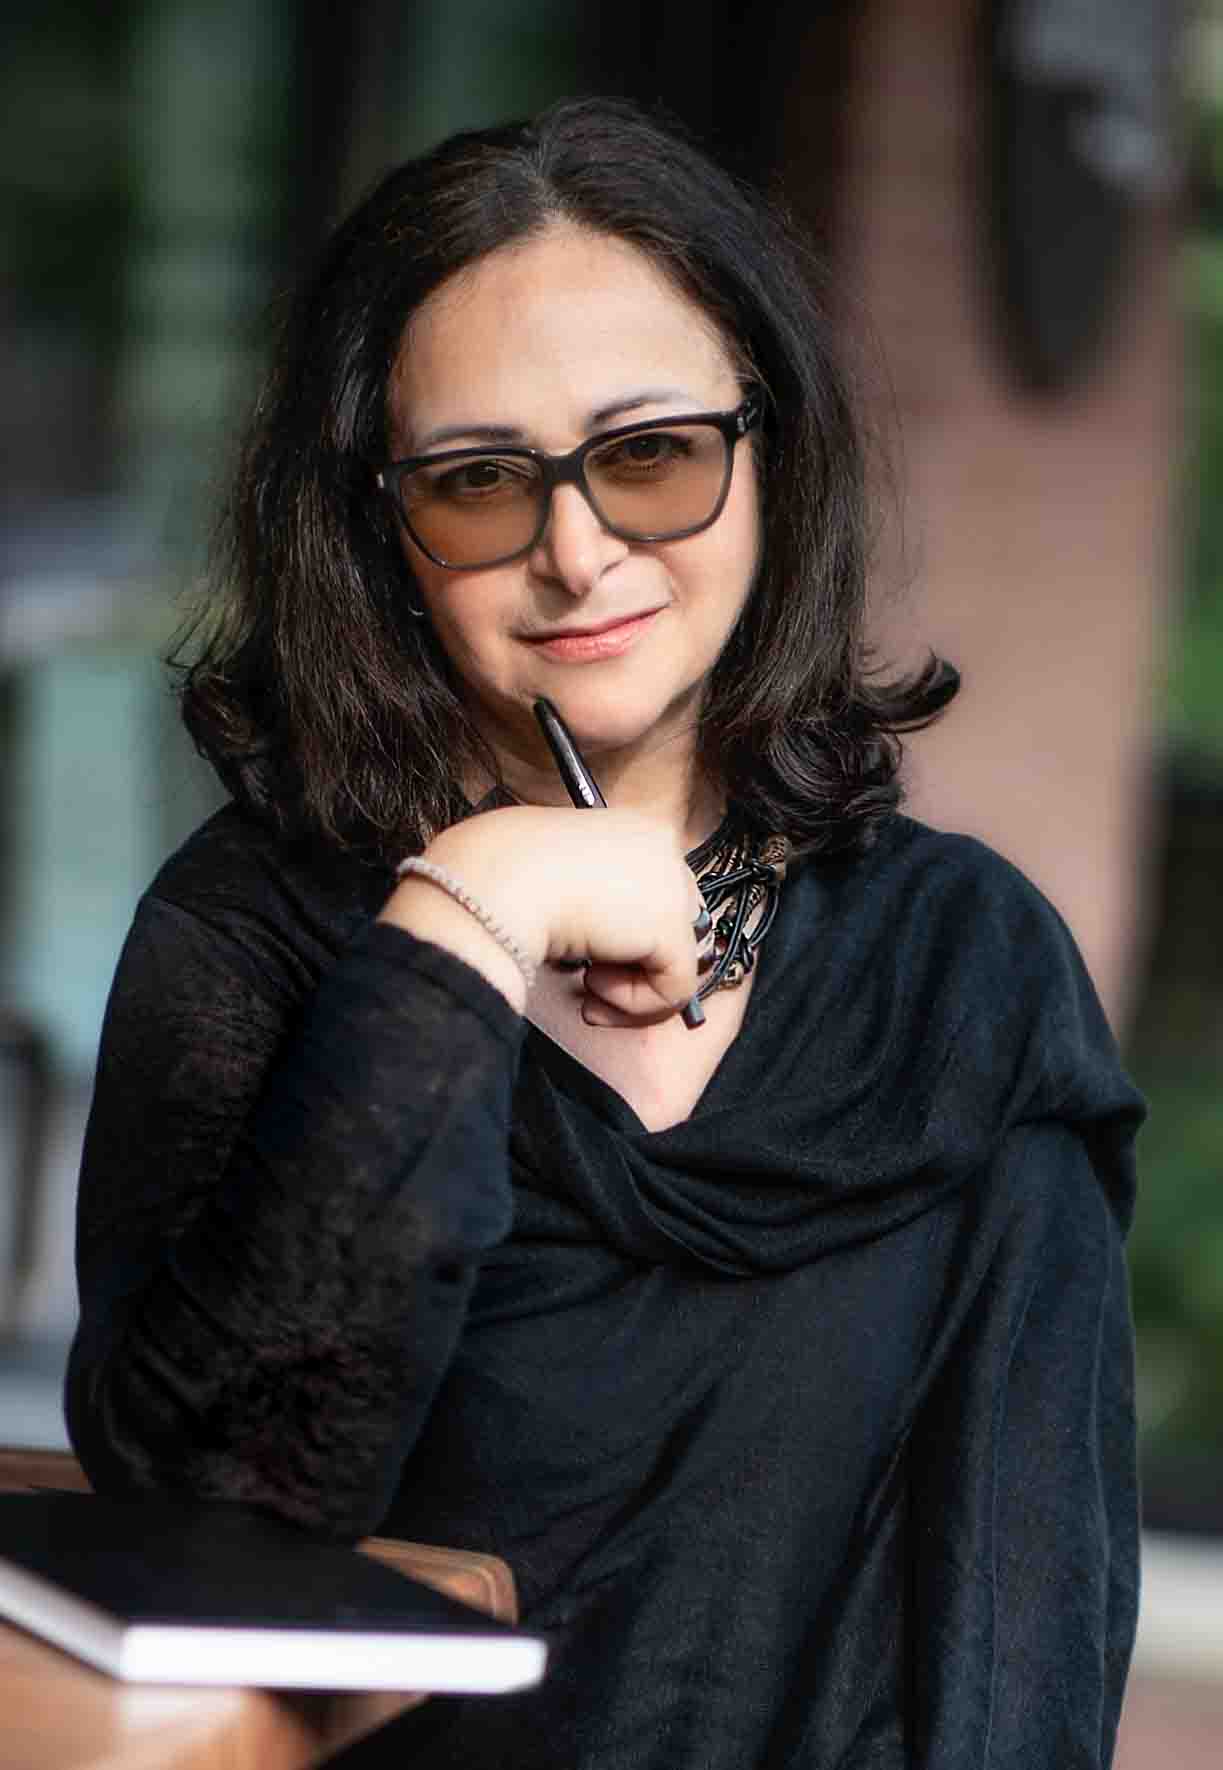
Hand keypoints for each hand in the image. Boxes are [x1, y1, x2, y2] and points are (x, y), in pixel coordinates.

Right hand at [380, 806, 705, 1025]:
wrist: (499, 879)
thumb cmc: (507, 873)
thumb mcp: (559, 879)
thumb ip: (600, 903)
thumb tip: (621, 953)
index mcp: (635, 828)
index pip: (658, 891)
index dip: (630, 936)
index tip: (589, 959)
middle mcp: (664, 847)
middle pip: (677, 925)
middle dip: (635, 965)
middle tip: (589, 982)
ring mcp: (672, 884)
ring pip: (675, 961)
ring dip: (630, 988)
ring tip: (586, 983)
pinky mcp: (672, 927)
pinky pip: (674, 990)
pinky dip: (633, 1004)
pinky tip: (592, 986)